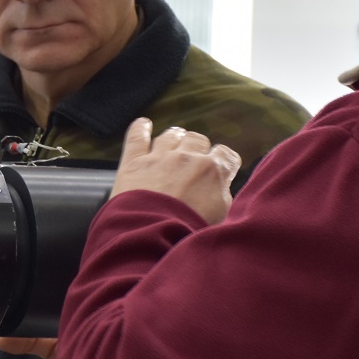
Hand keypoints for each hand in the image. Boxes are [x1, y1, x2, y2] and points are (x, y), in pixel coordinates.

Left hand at [110, 118, 240, 225]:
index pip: (226, 155)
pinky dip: (139, 129)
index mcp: (212, 170)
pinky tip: (143, 124)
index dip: (224, 161)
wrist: (153, 234)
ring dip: (174, 137)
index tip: (222, 165)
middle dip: (198, 148)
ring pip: (170, 136)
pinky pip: (136, 137)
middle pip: (197, 140)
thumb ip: (222, 196)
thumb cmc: (188, 231)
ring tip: (175, 139)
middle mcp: (186, 158)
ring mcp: (158, 158)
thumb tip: (221, 188)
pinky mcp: (133, 163)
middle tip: (194, 159)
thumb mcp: (221, 217)